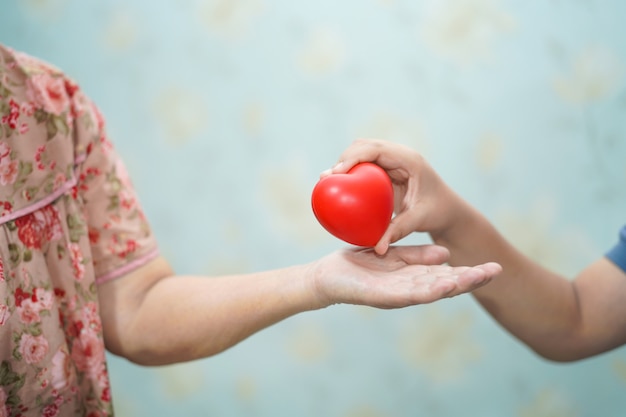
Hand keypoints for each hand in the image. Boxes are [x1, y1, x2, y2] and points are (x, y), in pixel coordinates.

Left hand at [310, 244, 500, 308]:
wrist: (328, 277)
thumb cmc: (359, 266)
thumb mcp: (394, 256)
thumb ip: (417, 256)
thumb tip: (446, 254)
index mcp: (413, 279)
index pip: (447, 275)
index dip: (470, 273)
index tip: (493, 266)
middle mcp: (410, 290)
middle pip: (445, 285)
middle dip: (471, 280)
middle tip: (497, 271)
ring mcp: (398, 295)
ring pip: (432, 291)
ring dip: (455, 285)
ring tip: (476, 277)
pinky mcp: (383, 297)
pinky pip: (409, 293)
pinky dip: (429, 290)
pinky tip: (444, 284)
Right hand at [322, 139, 458, 254]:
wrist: (448, 210)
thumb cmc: (438, 213)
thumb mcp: (419, 221)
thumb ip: (399, 231)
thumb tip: (377, 249)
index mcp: (409, 160)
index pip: (375, 149)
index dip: (352, 157)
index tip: (336, 173)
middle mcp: (399, 155)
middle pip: (364, 145)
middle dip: (343, 158)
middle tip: (326, 178)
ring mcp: (393, 160)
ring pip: (362, 151)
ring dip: (344, 163)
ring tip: (327, 181)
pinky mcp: (387, 169)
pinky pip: (365, 164)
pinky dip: (351, 171)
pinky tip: (339, 186)